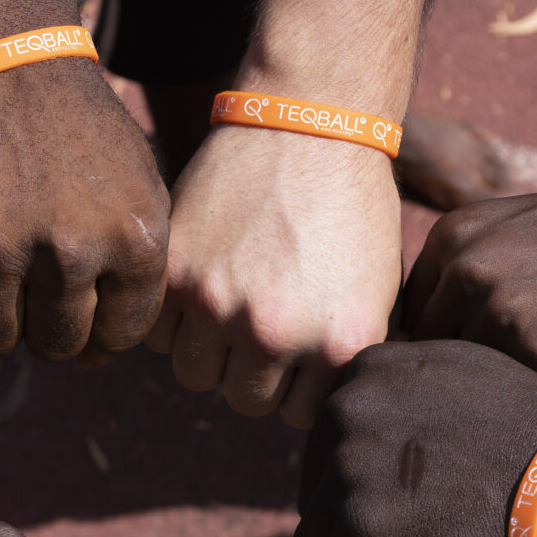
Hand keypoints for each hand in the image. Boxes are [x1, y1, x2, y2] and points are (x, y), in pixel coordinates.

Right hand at [0, 55, 167, 359]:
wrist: (3, 59)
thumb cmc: (78, 131)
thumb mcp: (137, 189)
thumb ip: (133, 277)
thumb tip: (96, 363)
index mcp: (135, 238)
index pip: (118, 337)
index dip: (99, 323)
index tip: (83, 293)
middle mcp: (72, 248)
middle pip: (57, 345)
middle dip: (50, 326)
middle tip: (36, 285)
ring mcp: (0, 245)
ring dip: (0, 317)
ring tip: (2, 272)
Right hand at [150, 125, 401, 426]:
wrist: (310, 122)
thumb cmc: (354, 206)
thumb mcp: (378, 291)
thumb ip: (347, 355)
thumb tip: (327, 410)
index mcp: (340, 345)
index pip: (299, 414)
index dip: (297, 380)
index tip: (298, 346)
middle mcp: (278, 335)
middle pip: (244, 401)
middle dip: (251, 370)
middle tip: (258, 323)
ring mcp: (220, 305)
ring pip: (195, 374)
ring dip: (207, 348)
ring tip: (227, 304)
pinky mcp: (176, 271)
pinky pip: (158, 331)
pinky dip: (172, 316)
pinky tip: (199, 279)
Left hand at [294, 340, 536, 536]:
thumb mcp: (465, 373)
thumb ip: (403, 385)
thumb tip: (351, 405)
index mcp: (367, 369)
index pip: (325, 441)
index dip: (365, 482)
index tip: (411, 500)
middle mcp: (345, 409)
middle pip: (315, 492)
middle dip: (357, 524)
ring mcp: (349, 470)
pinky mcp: (360, 532)